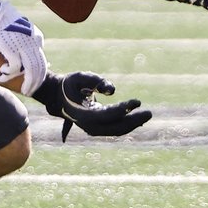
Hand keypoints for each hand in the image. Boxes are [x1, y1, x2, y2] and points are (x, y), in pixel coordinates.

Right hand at [32, 71, 151, 140]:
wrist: (58, 96)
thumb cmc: (71, 84)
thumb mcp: (81, 77)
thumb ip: (96, 80)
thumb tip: (113, 90)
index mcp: (83, 114)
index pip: (108, 115)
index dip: (124, 109)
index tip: (137, 101)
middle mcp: (88, 125)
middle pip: (115, 127)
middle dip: (133, 121)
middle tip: (149, 113)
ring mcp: (93, 128)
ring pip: (116, 130)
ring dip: (132, 124)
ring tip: (146, 115)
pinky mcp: (97, 127)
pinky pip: (114, 128)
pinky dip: (127, 124)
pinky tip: (138, 118)